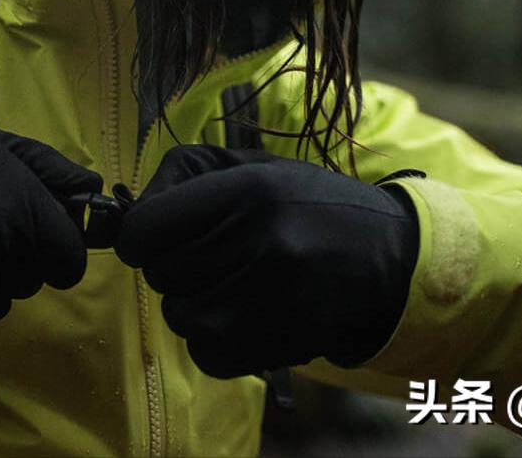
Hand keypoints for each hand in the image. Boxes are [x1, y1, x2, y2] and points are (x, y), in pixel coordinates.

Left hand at [114, 144, 417, 377]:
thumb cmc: (308, 205)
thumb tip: (130, 212)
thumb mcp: (254, 166)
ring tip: (228, 287)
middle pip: (160, 274)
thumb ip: (185, 175)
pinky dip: (212, 342)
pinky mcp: (283, 342)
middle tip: (206, 259)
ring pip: (180, 317)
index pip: (144, 230)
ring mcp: (274, 297)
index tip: (154, 236)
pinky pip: (207, 355)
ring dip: (192, 305)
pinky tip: (241, 316)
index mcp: (249, 190)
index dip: (138, 235)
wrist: (392, 258)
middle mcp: (261, 241)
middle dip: (172, 267)